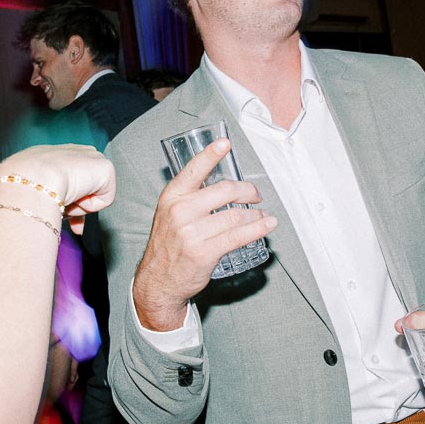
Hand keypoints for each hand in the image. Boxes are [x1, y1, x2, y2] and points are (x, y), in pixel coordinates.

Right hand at [0, 144, 115, 235]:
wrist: (32, 178)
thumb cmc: (25, 186)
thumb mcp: (35, 191)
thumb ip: (51, 199)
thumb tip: (62, 219)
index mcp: (58, 154)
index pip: (72, 180)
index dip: (70, 200)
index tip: (62, 212)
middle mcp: (77, 152)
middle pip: (87, 189)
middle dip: (79, 206)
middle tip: (62, 209)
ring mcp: (93, 157)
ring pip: (94, 195)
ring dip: (80, 206)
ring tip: (62, 198)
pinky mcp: (106, 168)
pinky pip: (104, 200)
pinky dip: (90, 206)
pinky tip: (75, 196)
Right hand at [132, 139, 276, 330]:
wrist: (158, 280)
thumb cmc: (169, 245)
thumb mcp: (170, 214)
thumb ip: (191, 197)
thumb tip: (223, 185)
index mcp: (172, 196)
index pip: (194, 169)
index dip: (211, 154)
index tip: (225, 143)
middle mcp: (180, 211)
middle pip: (225, 191)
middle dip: (248, 191)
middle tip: (256, 195)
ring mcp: (192, 232)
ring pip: (235, 215)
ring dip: (255, 215)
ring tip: (262, 216)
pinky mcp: (204, 252)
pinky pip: (238, 236)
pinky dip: (257, 229)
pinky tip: (266, 225)